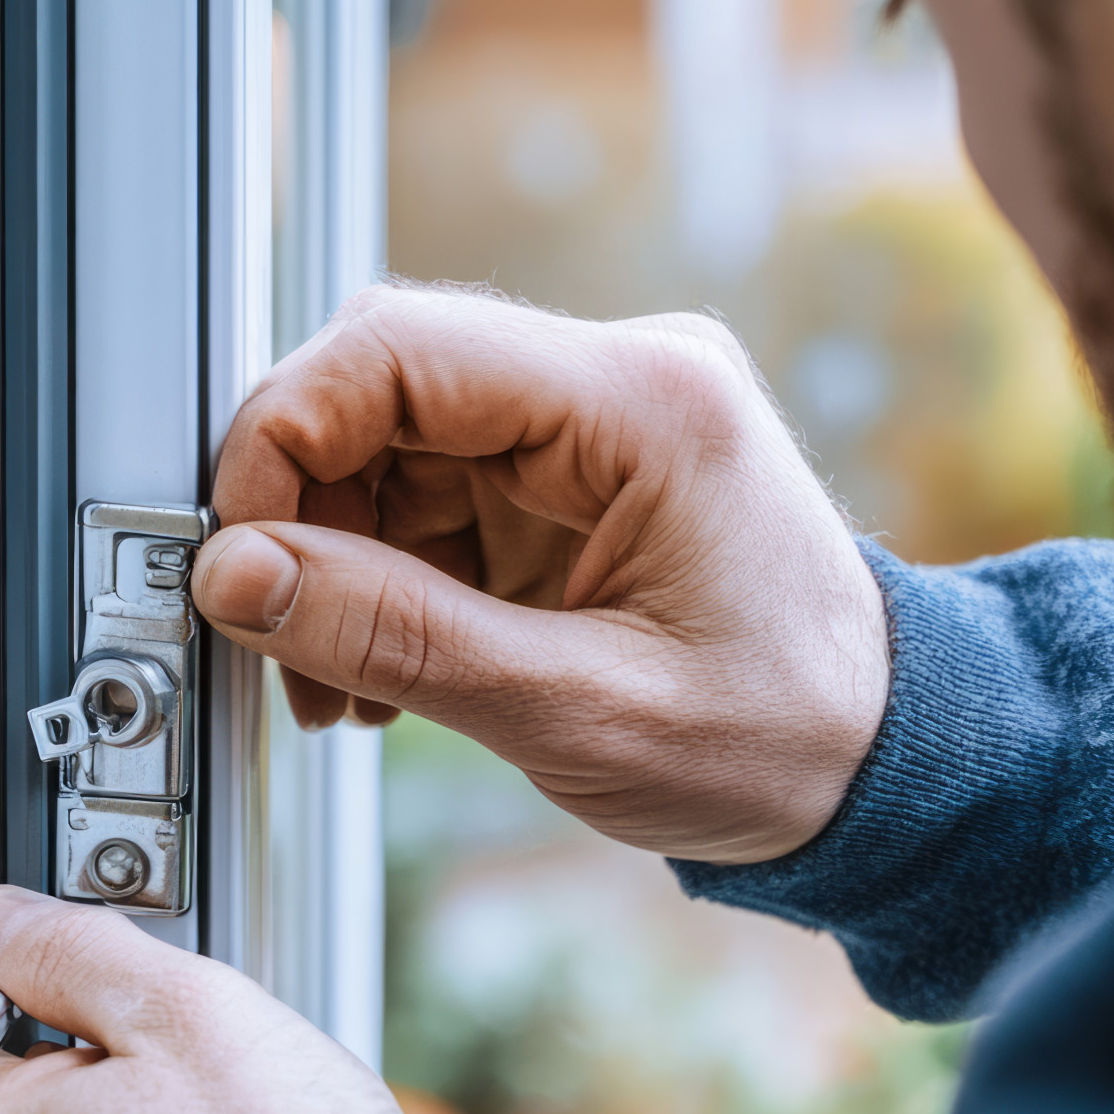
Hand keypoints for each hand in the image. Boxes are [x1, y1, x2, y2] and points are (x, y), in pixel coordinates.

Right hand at [193, 285, 889, 863]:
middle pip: (382, 389)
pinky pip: (430, 497)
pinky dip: (381, 577)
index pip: (399, 346)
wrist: (880, 766)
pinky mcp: (572, 479)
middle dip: (302, 513)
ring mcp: (593, 427)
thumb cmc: (782, 739)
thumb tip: (238, 577)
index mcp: (643, 402)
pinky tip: (380, 666)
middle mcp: (617, 383)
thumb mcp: (579, 709)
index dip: (283, 434)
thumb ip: (396, 635)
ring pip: (390, 447)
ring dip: (333, 559)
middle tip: (277, 632)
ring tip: (336, 683)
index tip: (233, 549)